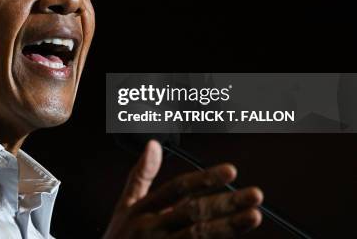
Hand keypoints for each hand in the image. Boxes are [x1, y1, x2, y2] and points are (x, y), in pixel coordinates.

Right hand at [103, 140, 262, 238]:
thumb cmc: (120, 238)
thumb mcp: (125, 205)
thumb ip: (141, 175)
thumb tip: (153, 145)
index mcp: (142, 210)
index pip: (177, 189)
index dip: (204, 179)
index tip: (231, 171)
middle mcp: (153, 230)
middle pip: (194, 213)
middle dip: (226, 203)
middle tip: (254, 194)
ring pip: (200, 237)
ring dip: (229, 227)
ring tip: (254, 215)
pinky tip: (237, 237)